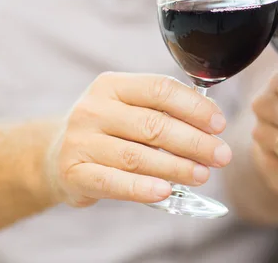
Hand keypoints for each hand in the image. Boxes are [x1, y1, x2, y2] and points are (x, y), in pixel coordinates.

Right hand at [46, 73, 231, 206]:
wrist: (57, 157)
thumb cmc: (110, 131)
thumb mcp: (132, 109)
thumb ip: (167, 110)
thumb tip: (213, 120)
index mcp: (112, 85)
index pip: (160, 89)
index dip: (194, 107)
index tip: (219, 124)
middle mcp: (94, 109)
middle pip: (153, 125)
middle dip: (194, 142)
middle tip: (221, 155)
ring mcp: (80, 141)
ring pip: (137, 156)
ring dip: (176, 167)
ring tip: (202, 175)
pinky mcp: (73, 172)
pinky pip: (112, 182)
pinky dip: (142, 188)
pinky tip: (166, 191)